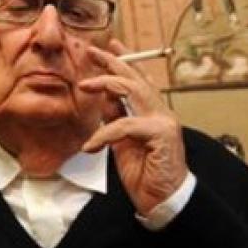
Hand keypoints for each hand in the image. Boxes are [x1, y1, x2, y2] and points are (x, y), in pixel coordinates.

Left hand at [79, 40, 187, 216]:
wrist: (163, 200)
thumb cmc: (144, 173)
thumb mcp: (122, 141)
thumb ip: (115, 118)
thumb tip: (102, 98)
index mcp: (152, 112)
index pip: (138, 80)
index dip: (124, 61)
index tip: (108, 46)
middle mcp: (160, 112)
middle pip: (135, 78)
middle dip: (112, 62)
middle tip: (92, 51)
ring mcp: (164, 121)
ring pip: (133, 91)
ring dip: (105, 84)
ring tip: (83, 86)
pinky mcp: (161, 134)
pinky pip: (126, 125)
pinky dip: (104, 133)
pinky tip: (91, 145)